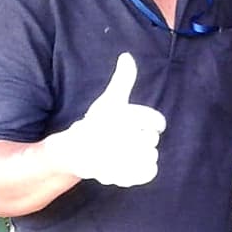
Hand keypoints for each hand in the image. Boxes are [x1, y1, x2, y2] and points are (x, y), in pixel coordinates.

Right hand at [52, 53, 165, 186]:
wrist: (75, 150)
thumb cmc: (97, 123)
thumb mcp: (111, 99)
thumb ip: (124, 79)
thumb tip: (127, 56)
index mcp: (121, 116)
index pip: (156, 121)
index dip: (152, 123)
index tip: (139, 125)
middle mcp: (119, 136)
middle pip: (152, 139)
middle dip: (142, 139)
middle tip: (125, 139)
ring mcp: (119, 158)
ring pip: (151, 155)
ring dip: (143, 154)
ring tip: (128, 152)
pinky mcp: (121, 175)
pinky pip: (149, 173)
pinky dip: (145, 170)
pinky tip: (134, 165)